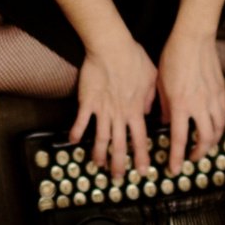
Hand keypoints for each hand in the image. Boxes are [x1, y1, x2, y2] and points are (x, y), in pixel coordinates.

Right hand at [70, 36, 156, 177]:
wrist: (111, 47)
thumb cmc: (134, 58)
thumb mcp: (151, 78)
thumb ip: (150, 98)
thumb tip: (148, 112)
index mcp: (135, 110)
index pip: (140, 139)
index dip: (141, 156)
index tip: (143, 171)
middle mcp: (119, 114)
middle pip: (119, 145)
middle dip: (119, 164)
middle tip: (117, 177)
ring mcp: (101, 110)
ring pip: (100, 138)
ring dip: (99, 154)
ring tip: (97, 165)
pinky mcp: (86, 102)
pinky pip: (80, 121)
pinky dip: (76, 132)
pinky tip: (73, 142)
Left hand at [157, 28, 224, 174]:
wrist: (193, 39)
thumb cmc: (173, 58)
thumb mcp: (161, 84)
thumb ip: (164, 106)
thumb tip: (165, 122)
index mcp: (180, 105)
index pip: (179, 139)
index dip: (176, 157)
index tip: (174, 168)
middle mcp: (199, 105)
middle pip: (205, 138)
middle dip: (199, 153)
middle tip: (192, 158)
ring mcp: (213, 98)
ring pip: (218, 129)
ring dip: (212, 142)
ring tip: (205, 146)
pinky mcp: (221, 91)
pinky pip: (224, 115)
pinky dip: (221, 126)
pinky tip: (216, 128)